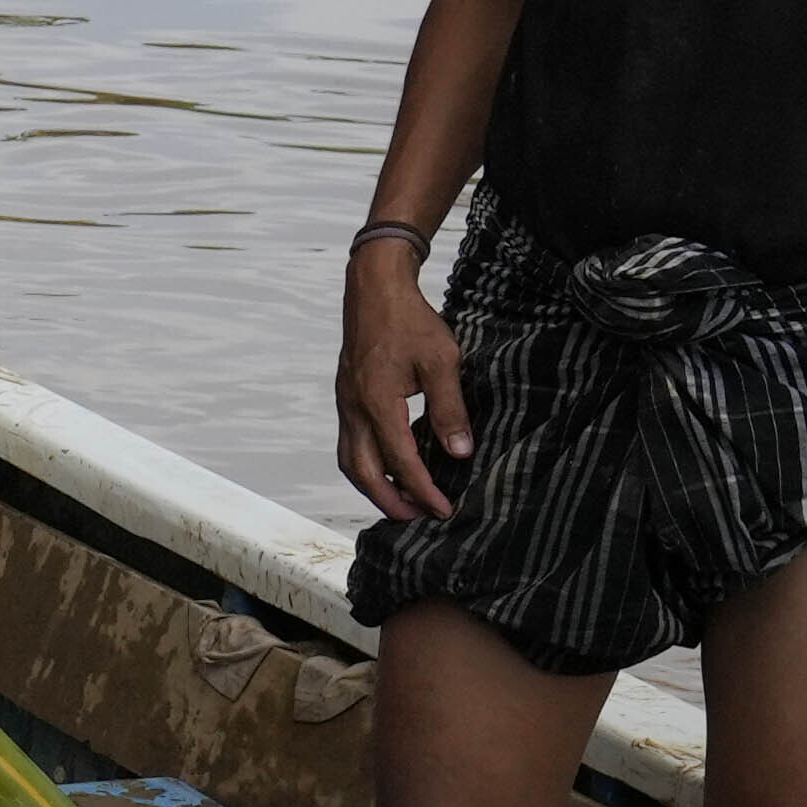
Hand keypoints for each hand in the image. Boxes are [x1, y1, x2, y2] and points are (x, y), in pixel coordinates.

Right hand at [336, 239, 474, 520]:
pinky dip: (369, 465)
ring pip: (351, 461)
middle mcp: (354, 408)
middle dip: (390, 501)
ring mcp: (346, 403)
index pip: (400, 461)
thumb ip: (449, 408)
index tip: (444, 509)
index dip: (423, 489)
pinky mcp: (347, 397)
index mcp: (377, 402)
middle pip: (363, 472)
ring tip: (404, 500)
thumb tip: (461, 451)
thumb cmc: (409, 320)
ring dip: (375, 487)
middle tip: (419, 518)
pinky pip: (351, 444)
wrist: (373, 289)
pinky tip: (391, 466)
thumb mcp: (442, 361)